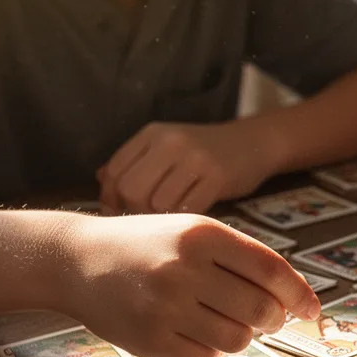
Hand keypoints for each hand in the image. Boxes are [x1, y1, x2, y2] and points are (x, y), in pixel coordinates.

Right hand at [57, 213, 320, 356]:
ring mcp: (164, 306)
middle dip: (273, 319)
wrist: (78, 260)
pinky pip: (207, 355)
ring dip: (244, 335)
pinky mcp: (150, 339)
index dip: (299, 293)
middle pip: (260, 309)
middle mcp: (183, 268)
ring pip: (237, 338)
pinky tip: (197, 330)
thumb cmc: (149, 245)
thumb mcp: (193, 233)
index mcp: (202, 234)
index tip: (311, 309)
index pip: (270, 269)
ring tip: (227, 321)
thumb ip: (243, 259)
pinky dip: (213, 348)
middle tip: (269, 319)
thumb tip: (297, 299)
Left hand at [97, 121, 271, 214]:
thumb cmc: (206, 151)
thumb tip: (101, 181)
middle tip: (145, 222)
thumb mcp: (168, 146)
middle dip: (133, 212)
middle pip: (131, 189)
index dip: (109, 199)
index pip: (114, 171)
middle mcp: (170, 142)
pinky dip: (183, 221)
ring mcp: (195, 159)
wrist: (255, 142)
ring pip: (157, 203)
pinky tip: (188, 220)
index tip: (119, 213)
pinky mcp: (218, 177)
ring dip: (160, 220)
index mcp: (152, 134)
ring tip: (168, 222)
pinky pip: (187, 209)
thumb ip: (136, 162)